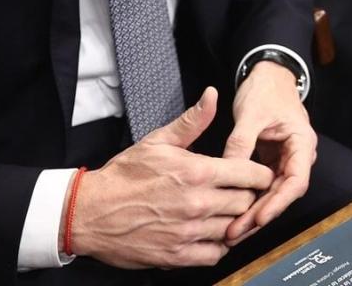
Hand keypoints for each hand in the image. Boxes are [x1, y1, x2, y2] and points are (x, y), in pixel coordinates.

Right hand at [70, 88, 273, 268]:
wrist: (90, 212)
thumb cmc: (123, 176)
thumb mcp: (158, 141)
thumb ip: (192, 121)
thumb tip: (212, 96)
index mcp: (197, 172)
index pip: (250, 174)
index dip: (261, 175)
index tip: (259, 175)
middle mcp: (197, 204)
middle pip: (247, 203)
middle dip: (249, 197)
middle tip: (243, 193)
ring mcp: (188, 233)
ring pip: (234, 229)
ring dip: (236, 222)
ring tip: (228, 213)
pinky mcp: (177, 256)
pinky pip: (215, 255)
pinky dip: (219, 245)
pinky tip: (212, 233)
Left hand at [221, 63, 317, 245]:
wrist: (269, 76)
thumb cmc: (266, 90)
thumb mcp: (251, 113)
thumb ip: (241, 141)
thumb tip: (228, 169)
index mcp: (302, 143)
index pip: (296, 181)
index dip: (278, 202)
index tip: (258, 217)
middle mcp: (297, 156)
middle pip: (283, 193)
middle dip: (260, 214)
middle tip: (237, 231)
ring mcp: (285, 161)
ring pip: (273, 193)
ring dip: (254, 211)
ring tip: (233, 231)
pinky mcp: (271, 163)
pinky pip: (263, 186)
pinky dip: (250, 200)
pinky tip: (235, 215)